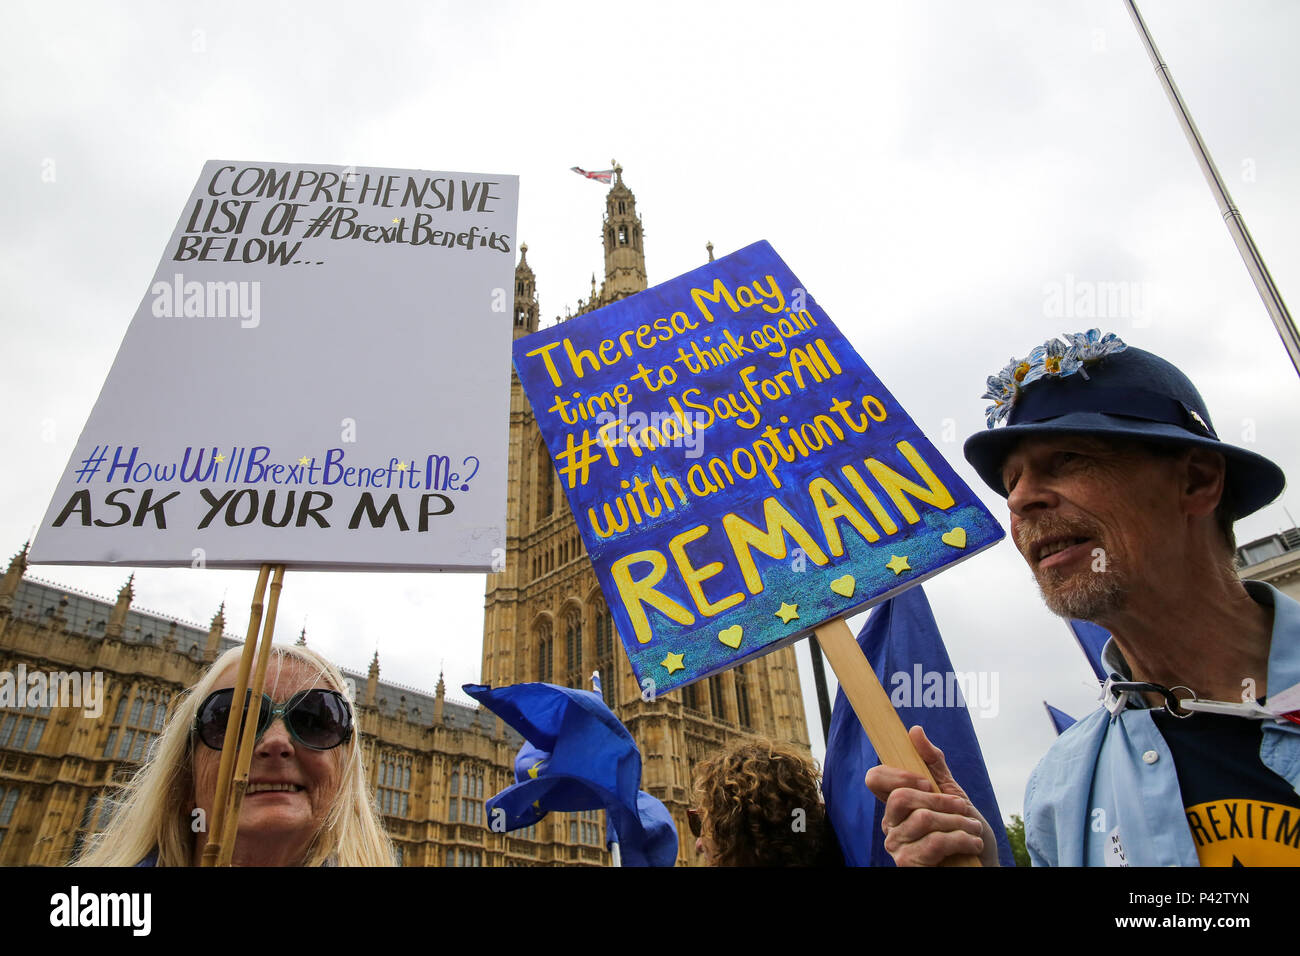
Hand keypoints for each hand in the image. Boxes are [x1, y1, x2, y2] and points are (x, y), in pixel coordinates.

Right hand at [863, 725, 999, 866]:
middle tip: (961, 806)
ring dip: (958, 822)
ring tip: (972, 829)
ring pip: (923, 819)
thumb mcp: (952, 792)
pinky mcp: (909, 865)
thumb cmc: (964, 831)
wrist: (982, 864)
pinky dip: (960, 840)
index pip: (874, 779)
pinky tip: (971, 844)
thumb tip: (915, 730)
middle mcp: (890, 825)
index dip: (899, 775)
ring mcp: (897, 847)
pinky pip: (933, 843)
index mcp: (895, 806)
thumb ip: (933, 763)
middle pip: (900, 797)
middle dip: (939, 800)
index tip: (926, 782)